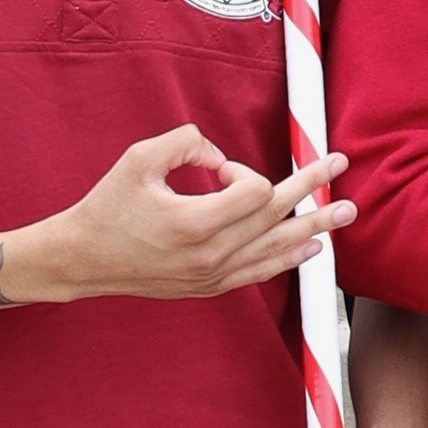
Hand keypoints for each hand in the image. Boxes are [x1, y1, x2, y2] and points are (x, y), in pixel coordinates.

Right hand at [23, 126, 347, 309]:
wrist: (82, 260)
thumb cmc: (106, 207)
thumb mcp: (139, 159)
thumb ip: (186, 141)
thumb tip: (219, 155)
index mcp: (193, 223)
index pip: (253, 192)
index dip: (241, 170)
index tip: (216, 168)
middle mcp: (209, 255)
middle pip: (276, 219)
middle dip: (312, 189)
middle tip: (340, 166)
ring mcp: (211, 275)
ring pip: (275, 249)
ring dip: (314, 226)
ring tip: (345, 213)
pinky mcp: (208, 286)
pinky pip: (259, 273)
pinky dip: (288, 259)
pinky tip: (310, 248)